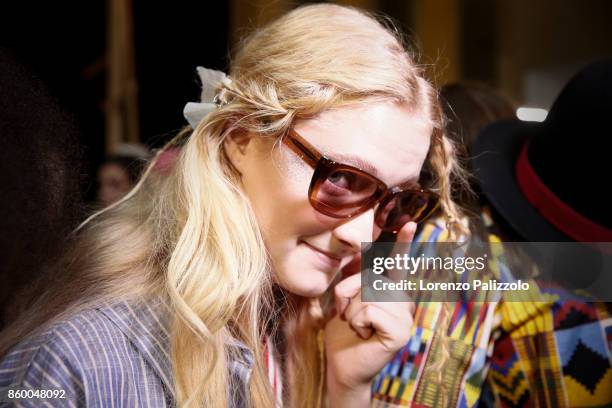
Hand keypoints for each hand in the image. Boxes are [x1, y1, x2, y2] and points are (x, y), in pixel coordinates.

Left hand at [324, 221, 416, 402]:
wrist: (341, 364)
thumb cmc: (343, 330)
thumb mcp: (347, 298)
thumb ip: (356, 277)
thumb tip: (359, 246)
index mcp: (390, 290)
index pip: (395, 262)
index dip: (402, 242)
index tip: (409, 222)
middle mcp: (403, 299)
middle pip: (370, 277)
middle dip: (348, 294)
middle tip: (349, 315)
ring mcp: (405, 316)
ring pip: (369, 292)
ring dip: (352, 310)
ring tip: (358, 326)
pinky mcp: (401, 331)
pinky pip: (370, 310)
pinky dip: (358, 322)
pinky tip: (364, 334)